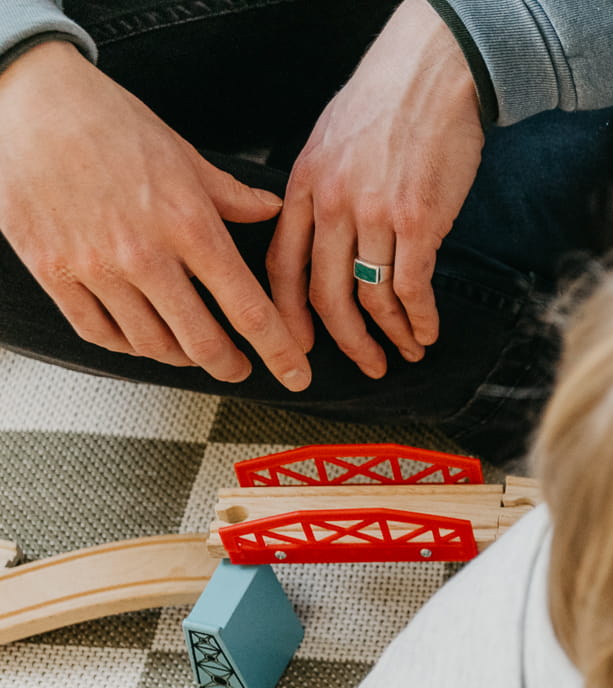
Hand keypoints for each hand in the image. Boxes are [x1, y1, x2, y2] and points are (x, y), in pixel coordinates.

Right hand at [0, 40, 307, 387]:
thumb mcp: (183, 155)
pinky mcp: (51, 270)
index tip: (296, 374)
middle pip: (202, 342)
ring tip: (191, 350)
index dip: (279, 352)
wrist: (27, 99)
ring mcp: (94, 266)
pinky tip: (141, 338)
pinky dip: (126, 345)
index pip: (248, 309)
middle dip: (230, 365)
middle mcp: (143, 254)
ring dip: (180, 357)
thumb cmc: (106, 119)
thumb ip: (230, 195)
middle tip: (239, 368)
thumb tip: (271, 209)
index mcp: (188, 225)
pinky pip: (97, 331)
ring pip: (150, 344)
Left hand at [269, 0, 482, 377]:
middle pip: (325, 293)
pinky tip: (429, 330)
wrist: (432, 75)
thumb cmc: (387, 104)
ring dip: (392, 334)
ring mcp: (373, 214)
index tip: (300, 346)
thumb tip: (323, 235)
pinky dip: (422, 317)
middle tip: (364, 365)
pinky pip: (412, 286)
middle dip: (345, 341)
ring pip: (372, 297)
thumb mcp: (329, 142)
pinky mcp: (418, 220)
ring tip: (408, 350)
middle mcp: (331, 204)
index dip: (289, 314)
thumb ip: (320, 190)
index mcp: (303, 187)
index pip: (282, 265)